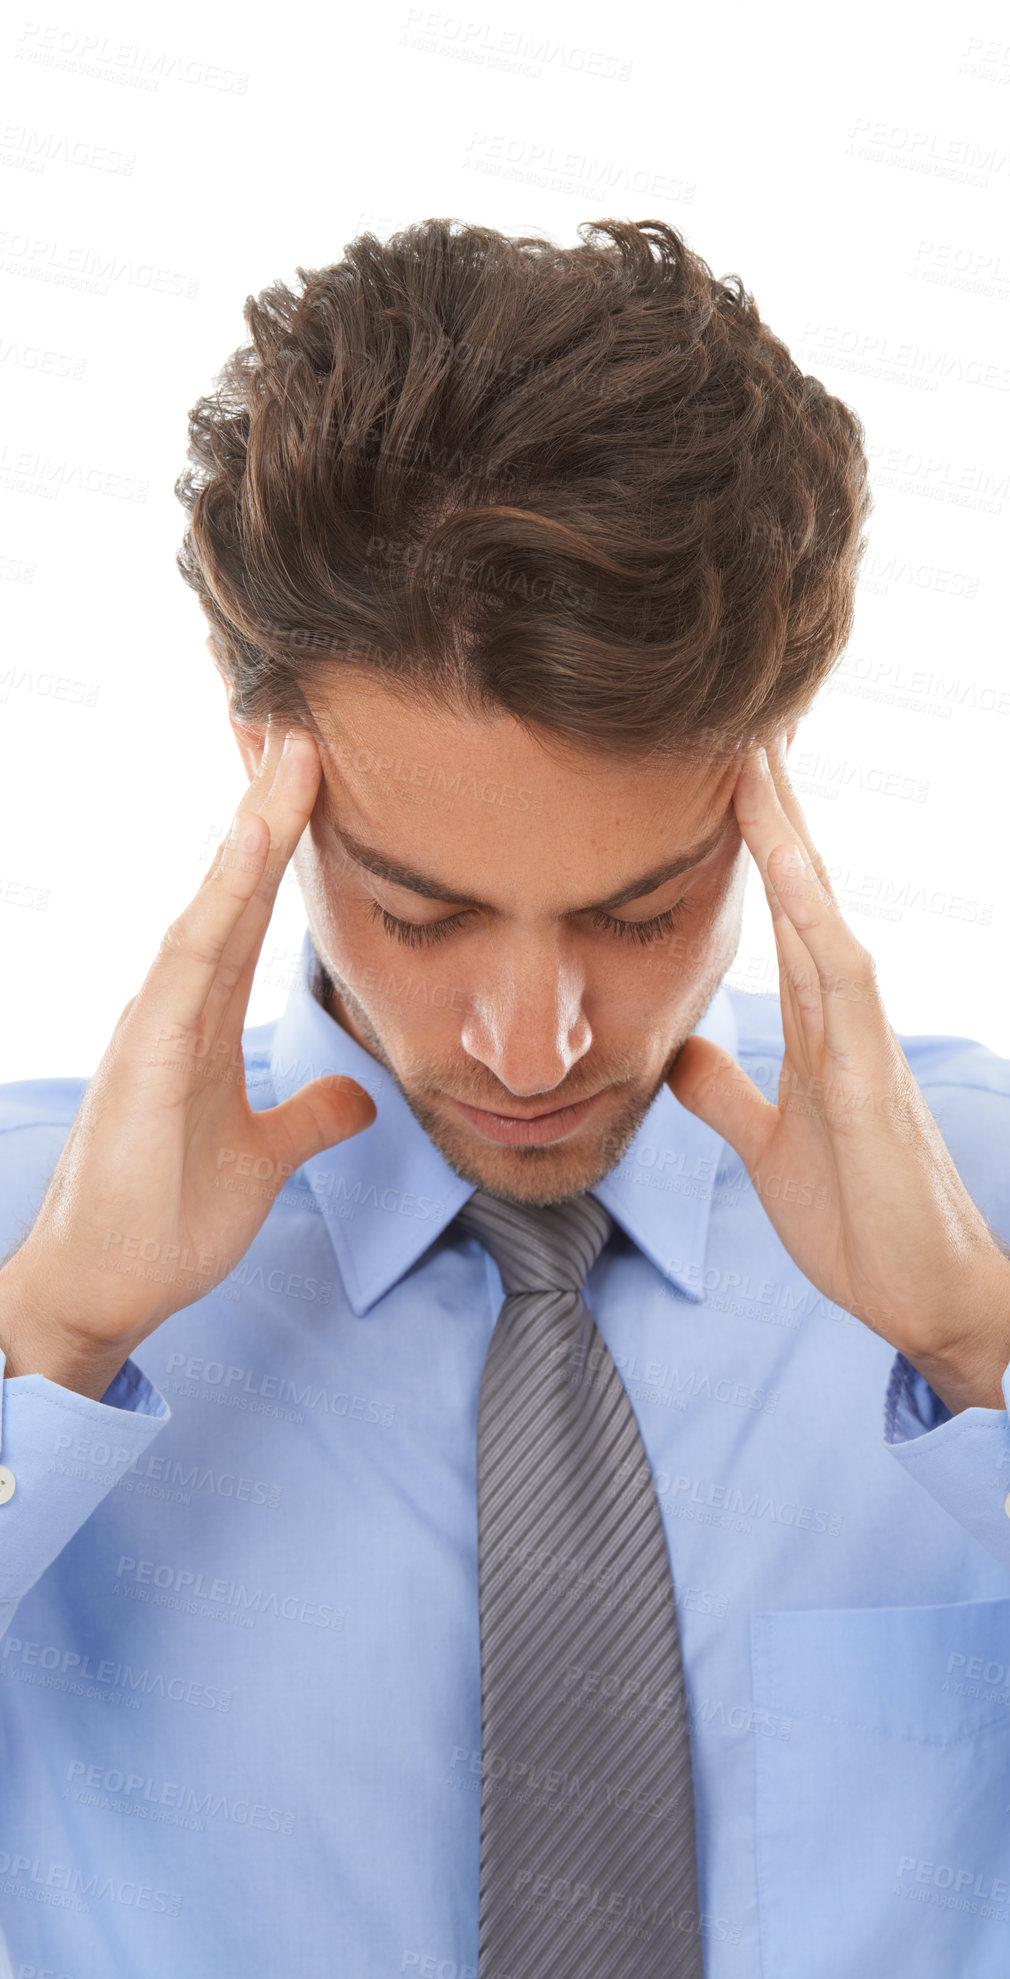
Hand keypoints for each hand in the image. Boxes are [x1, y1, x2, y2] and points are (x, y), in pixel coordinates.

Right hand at [0, 717, 375, 1401]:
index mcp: (205, 1017)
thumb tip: (359, 1095)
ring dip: (253, 827)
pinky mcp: (144, 1056)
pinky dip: (218, 901)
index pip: (253, 909)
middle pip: (234, 884)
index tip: (319, 768)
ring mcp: (157, 1022)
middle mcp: (178, 1003)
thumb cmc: (165, 1220)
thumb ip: (309, 1118)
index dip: (287, 840)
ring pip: (213, 903)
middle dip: (269, 802)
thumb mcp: (263, 1157)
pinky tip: (249, 849)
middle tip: (302, 717)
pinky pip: (188, 963)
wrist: (104, 1292)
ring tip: (291, 751)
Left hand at [667, 734, 1009, 1414]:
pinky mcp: (872, 1073)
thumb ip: (729, 1091)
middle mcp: (842, 1009)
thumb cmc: (859, 1217)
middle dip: (767, 802)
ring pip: (821, 905)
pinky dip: (814, 912)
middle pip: (800, 882)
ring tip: (753, 748)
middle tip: (735, 712)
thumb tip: (678, 1048)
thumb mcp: (768, 1144)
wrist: (920, 1297)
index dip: (745, 837)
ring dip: (787, 830)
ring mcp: (863, 1034)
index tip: (709, 764)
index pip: (775, 906)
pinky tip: (785, 860)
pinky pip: (843, 974)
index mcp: (814, 1022)